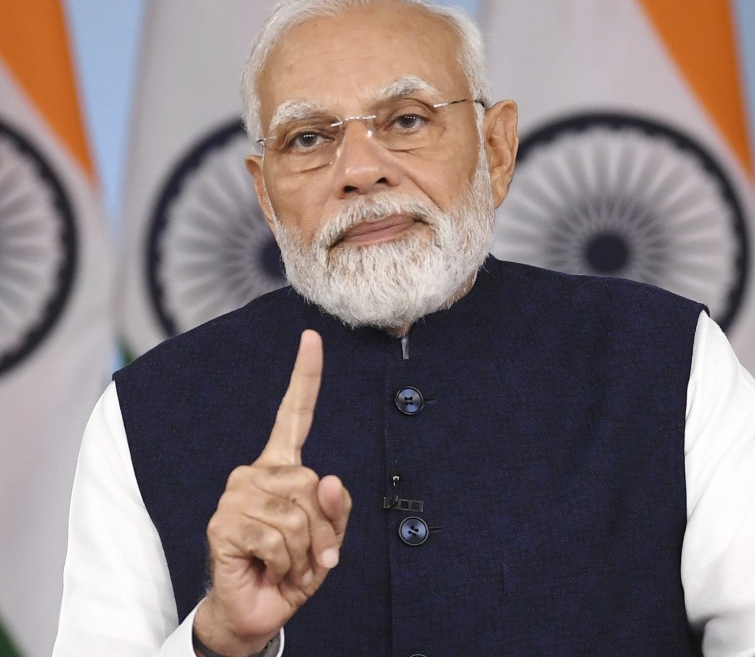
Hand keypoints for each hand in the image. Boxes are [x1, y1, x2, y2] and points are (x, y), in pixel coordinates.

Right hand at [194, 330, 351, 654]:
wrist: (258, 610)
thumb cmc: (293, 567)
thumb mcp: (328, 538)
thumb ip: (338, 510)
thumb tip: (332, 480)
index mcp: (281, 467)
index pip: (293, 415)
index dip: (305, 377)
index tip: (312, 338)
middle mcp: (254, 473)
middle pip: (315, 484)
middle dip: (324, 529)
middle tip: (307, 554)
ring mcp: (235, 496)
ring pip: (299, 515)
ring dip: (305, 552)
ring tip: (287, 564)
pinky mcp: (223, 524)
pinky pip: (278, 538)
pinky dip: (285, 564)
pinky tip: (268, 569)